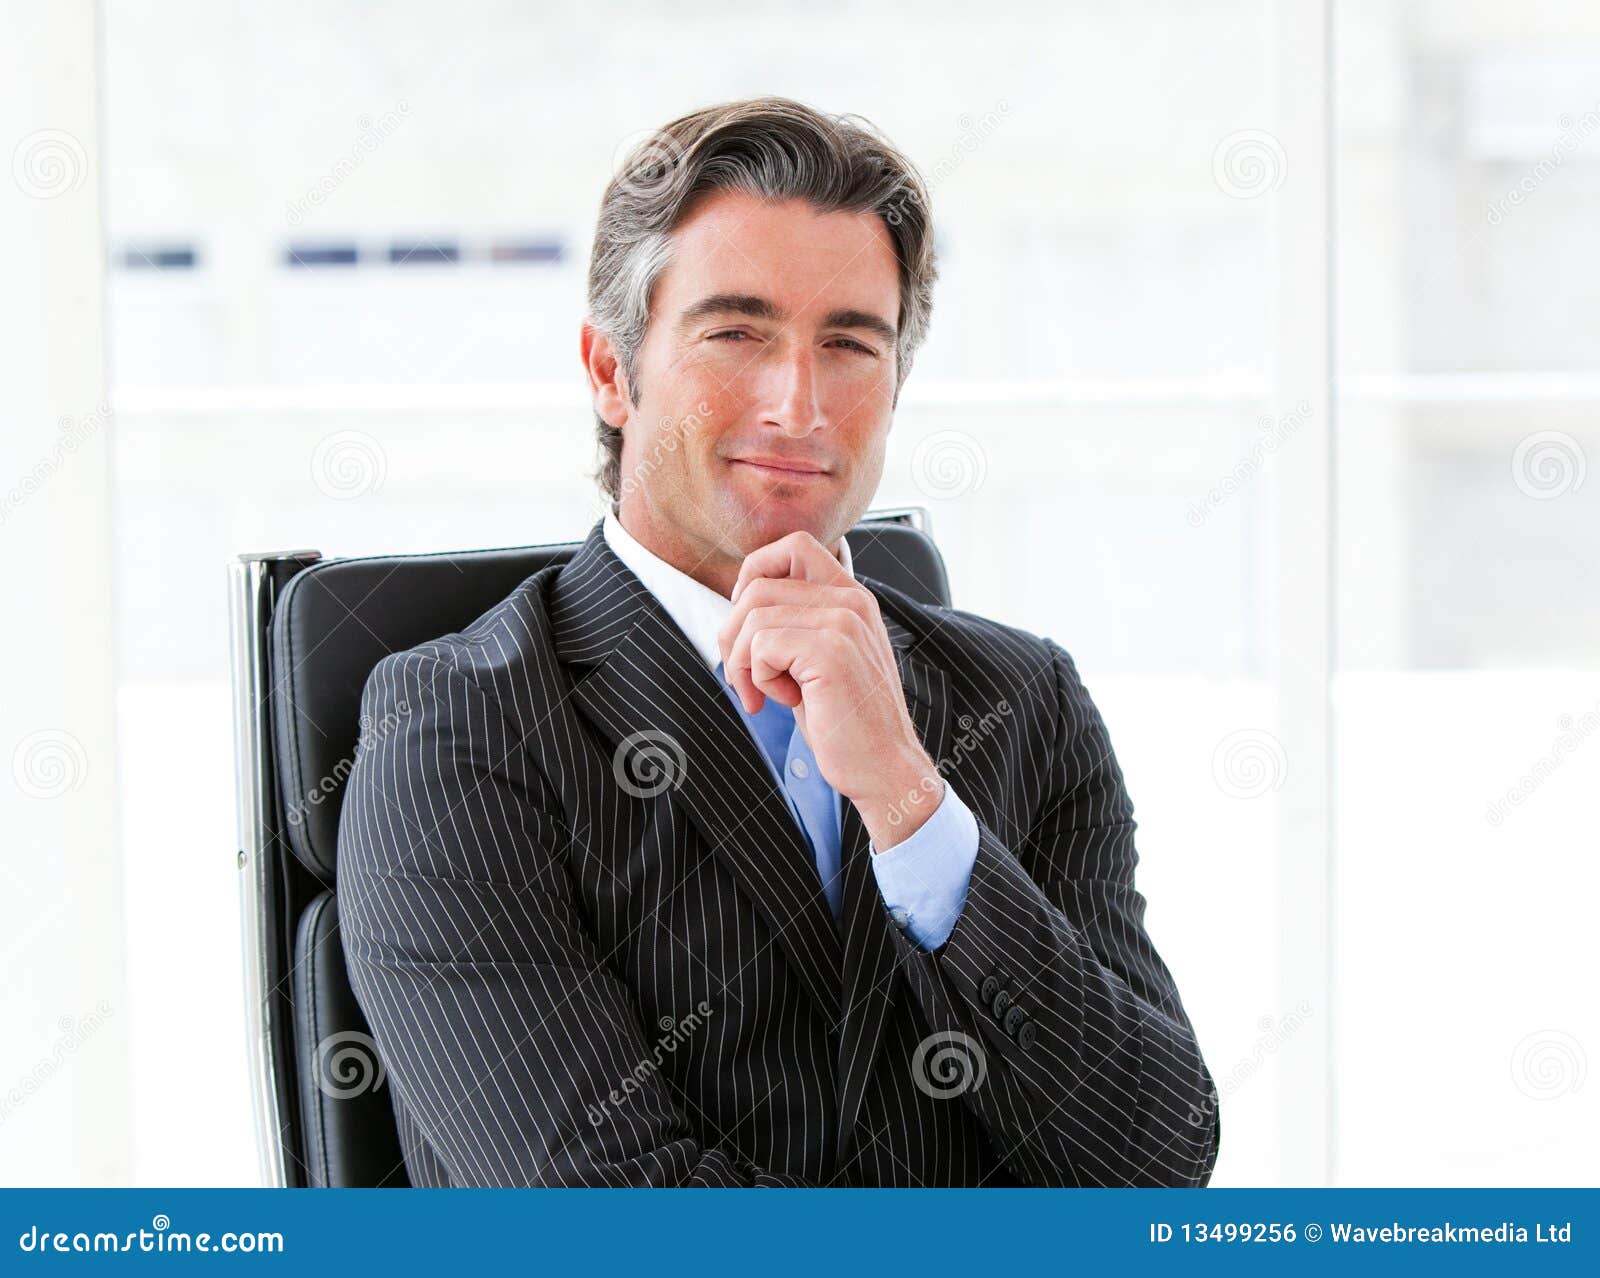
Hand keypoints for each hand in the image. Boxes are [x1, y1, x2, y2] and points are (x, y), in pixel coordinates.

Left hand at [716, 531, 942, 850]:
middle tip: (743, 676)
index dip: (754, 574)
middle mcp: (851, 601)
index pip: (793, 546)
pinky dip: (758, 678)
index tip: (749, 626)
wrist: (885, 768)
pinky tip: (785, 701)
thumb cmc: (846, 722)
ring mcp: (843, 622)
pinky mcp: (830, 651)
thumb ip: (795, 623)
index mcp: (851, 597)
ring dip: (743, 662)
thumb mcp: (819, 659)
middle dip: (733, 634)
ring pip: (752, 616)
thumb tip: (739, 604)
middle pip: (758, 585)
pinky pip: (761, 646)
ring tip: (765, 694)